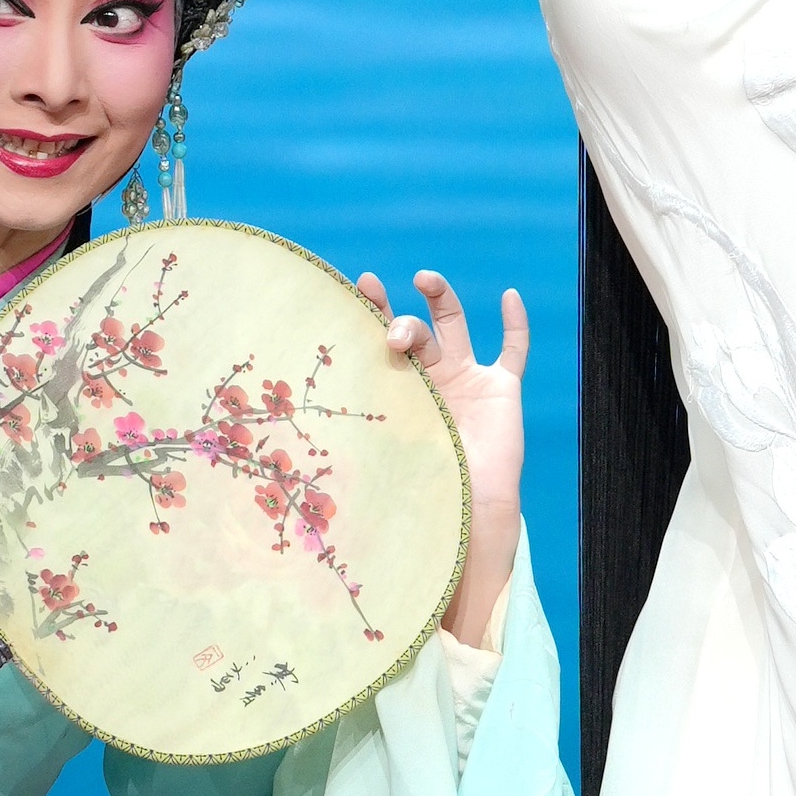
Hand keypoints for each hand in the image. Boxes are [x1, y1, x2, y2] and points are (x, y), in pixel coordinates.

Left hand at [354, 269, 528, 644]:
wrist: (465, 515)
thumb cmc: (418, 489)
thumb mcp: (379, 456)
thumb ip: (351, 443)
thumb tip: (279, 460)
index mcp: (399, 387)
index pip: (380, 340)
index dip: (371, 311)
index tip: (357, 288)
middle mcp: (431, 376)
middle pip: (415, 328)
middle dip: (399, 314)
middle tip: (380, 307)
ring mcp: (467, 378)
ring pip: (455, 324)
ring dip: (441, 297)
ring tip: (424, 280)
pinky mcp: (501, 389)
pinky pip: (514, 350)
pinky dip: (516, 323)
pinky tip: (509, 295)